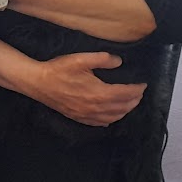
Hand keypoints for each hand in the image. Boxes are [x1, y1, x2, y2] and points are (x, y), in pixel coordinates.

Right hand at [28, 52, 146, 125]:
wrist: (38, 82)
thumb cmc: (59, 69)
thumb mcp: (81, 58)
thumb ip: (103, 59)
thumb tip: (119, 62)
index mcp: (100, 93)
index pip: (126, 93)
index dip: (137, 89)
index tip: (143, 84)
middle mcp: (96, 107)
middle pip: (123, 107)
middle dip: (134, 100)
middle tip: (138, 92)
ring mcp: (87, 115)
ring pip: (114, 117)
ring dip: (125, 111)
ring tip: (129, 103)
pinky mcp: (79, 118)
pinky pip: (100, 123)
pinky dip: (111, 119)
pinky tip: (112, 115)